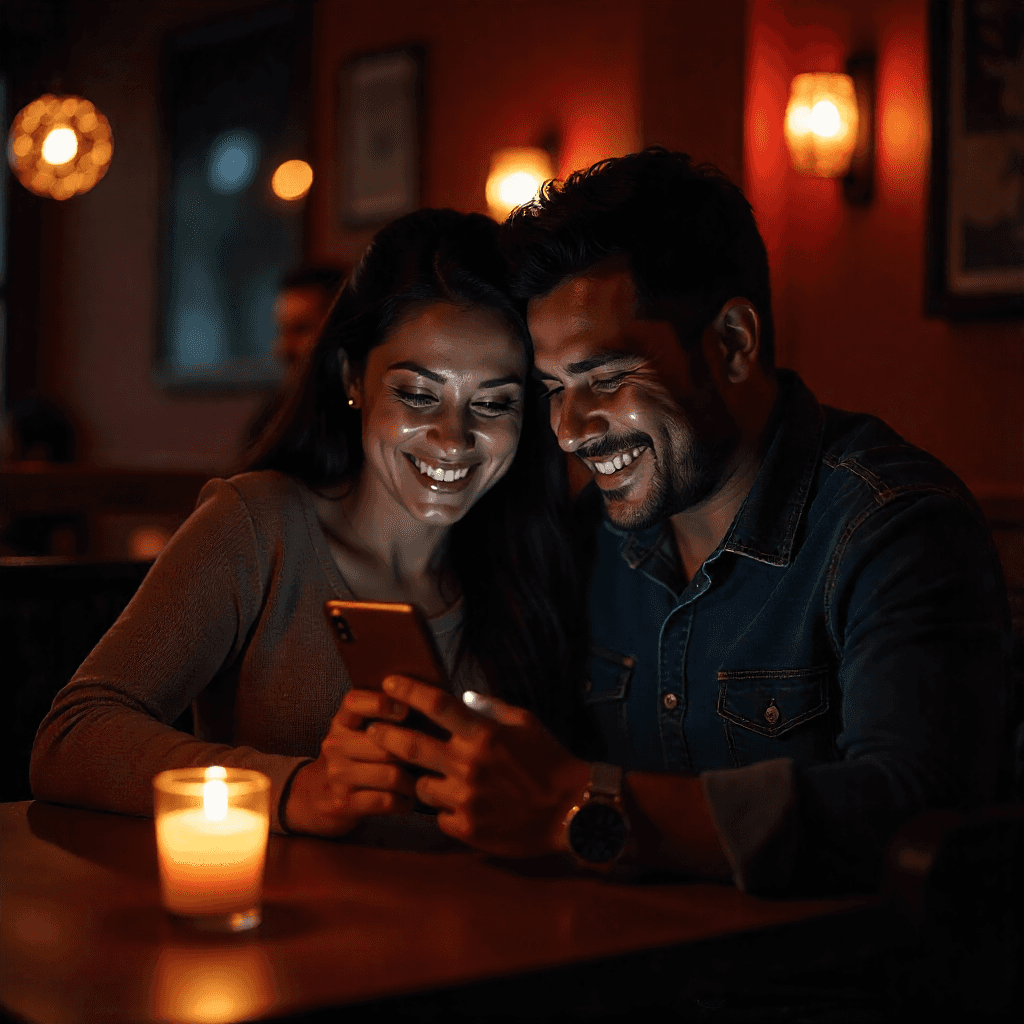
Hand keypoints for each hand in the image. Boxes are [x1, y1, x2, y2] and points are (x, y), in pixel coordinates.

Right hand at [284, 688, 419, 835]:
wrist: (315, 796)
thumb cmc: (353, 757)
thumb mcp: (357, 732)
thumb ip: (385, 717)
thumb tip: (429, 706)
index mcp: (342, 721)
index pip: (355, 702)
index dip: (382, 704)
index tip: (406, 710)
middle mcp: (335, 744)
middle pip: (385, 744)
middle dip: (414, 752)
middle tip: (433, 757)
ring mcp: (337, 775)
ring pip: (391, 775)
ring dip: (414, 781)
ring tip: (424, 781)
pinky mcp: (343, 803)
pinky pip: (386, 801)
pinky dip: (404, 802)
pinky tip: (409, 800)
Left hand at [365, 676, 589, 856]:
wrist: (572, 812)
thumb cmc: (550, 761)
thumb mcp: (525, 723)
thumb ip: (489, 708)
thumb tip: (461, 698)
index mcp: (483, 734)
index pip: (435, 705)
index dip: (407, 691)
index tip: (389, 682)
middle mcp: (469, 765)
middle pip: (410, 745)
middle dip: (385, 735)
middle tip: (373, 731)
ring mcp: (465, 799)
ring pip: (419, 785)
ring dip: (419, 778)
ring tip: (427, 775)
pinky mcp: (466, 828)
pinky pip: (438, 815)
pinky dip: (443, 808)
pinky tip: (457, 804)